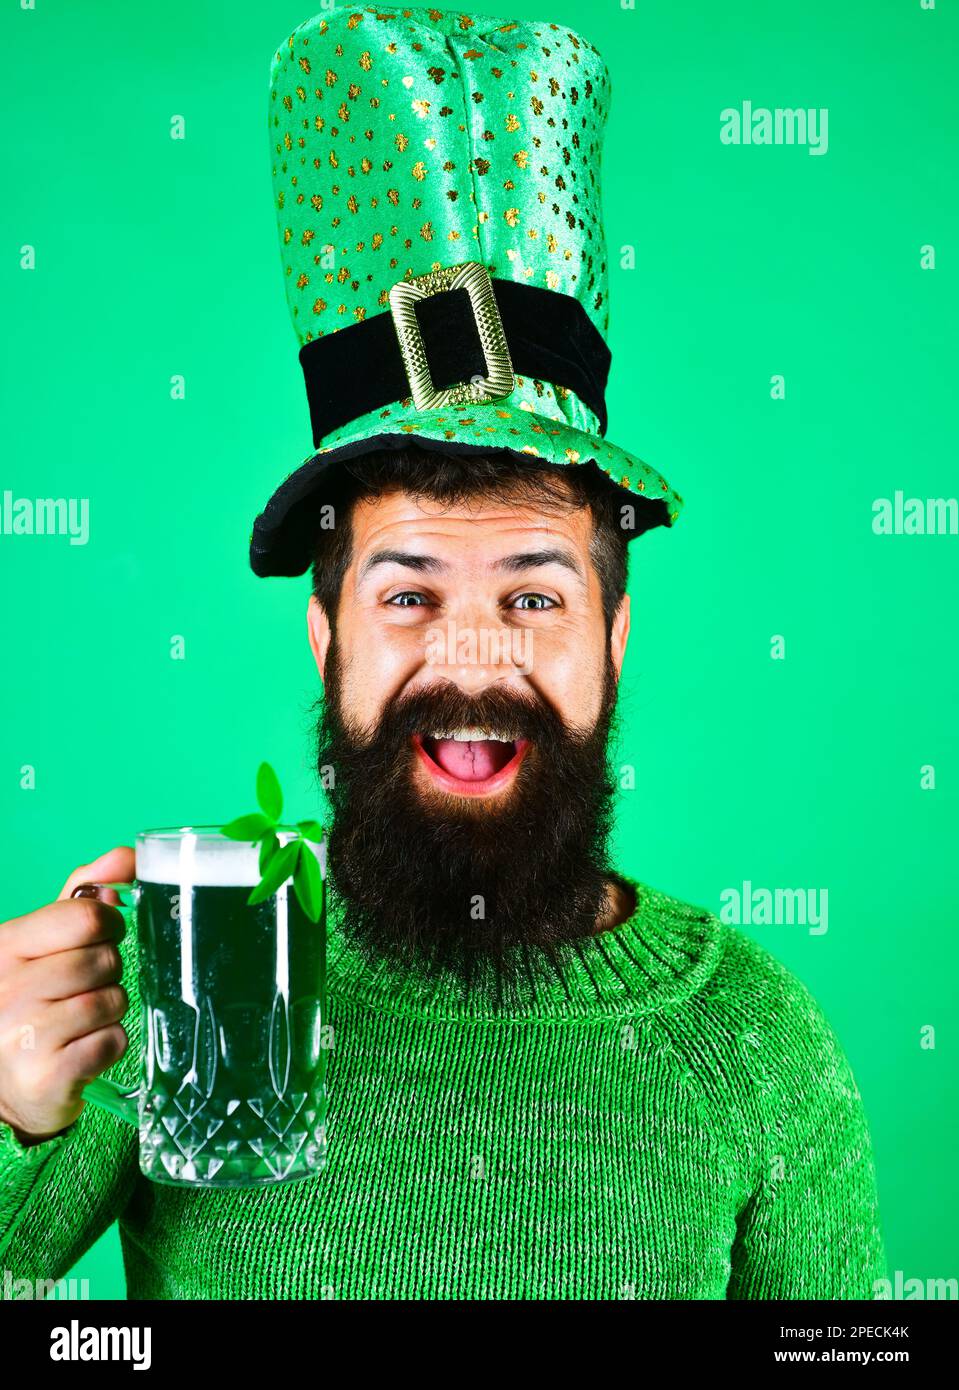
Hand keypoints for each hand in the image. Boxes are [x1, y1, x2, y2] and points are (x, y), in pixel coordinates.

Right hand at [0, 847, 132, 1144]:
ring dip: (111, 1009)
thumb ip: (82, 895)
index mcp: (6, 946)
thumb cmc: (32, 1000)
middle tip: (85, 988)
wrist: (5, 1080)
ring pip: (113, 1001)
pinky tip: (84, 1049)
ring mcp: (23, 1035)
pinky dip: (110, 1044)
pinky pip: (113, 1042)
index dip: (109, 926)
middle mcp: (7, 988)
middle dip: (109, 973)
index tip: (102, 938)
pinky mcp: (46, 1076)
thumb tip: (126, 857)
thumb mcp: (43, 942)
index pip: (85, 917)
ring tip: (82, 1020)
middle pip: (104, 960)